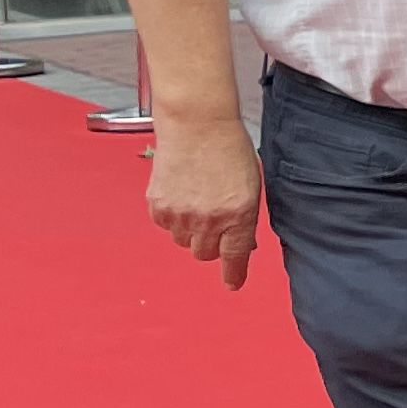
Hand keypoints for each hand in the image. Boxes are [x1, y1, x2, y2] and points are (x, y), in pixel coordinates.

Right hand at [147, 116, 262, 289]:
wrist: (196, 123)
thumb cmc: (229, 150)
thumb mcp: (249, 186)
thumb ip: (244, 218)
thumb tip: (241, 245)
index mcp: (238, 215)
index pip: (234, 256)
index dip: (234, 274)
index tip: (232, 284)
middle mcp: (208, 220)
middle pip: (205, 254)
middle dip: (212, 244)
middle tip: (215, 220)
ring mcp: (180, 215)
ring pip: (183, 242)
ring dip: (191, 230)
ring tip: (197, 199)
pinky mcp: (157, 206)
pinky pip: (165, 226)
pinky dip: (172, 217)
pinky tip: (180, 192)